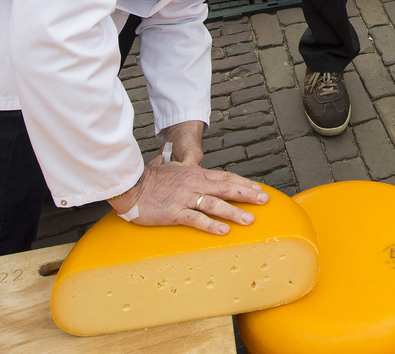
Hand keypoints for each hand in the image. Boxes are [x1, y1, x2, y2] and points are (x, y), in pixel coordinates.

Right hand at [109, 160, 267, 233]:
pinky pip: (196, 219)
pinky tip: (223, 231)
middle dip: (247, 194)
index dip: (243, 182)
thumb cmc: (148, 178)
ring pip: (215, 204)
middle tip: (264, 200)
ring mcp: (185, 198)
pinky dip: (211, 225)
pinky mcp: (174, 212)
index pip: (225, 177)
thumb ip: (181, 167)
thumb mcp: (170, 168)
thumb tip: (181, 162)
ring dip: (234, 212)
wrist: (130, 185)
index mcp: (195, 174)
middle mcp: (194, 184)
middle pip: (226, 188)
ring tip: (249, 220)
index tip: (258, 188)